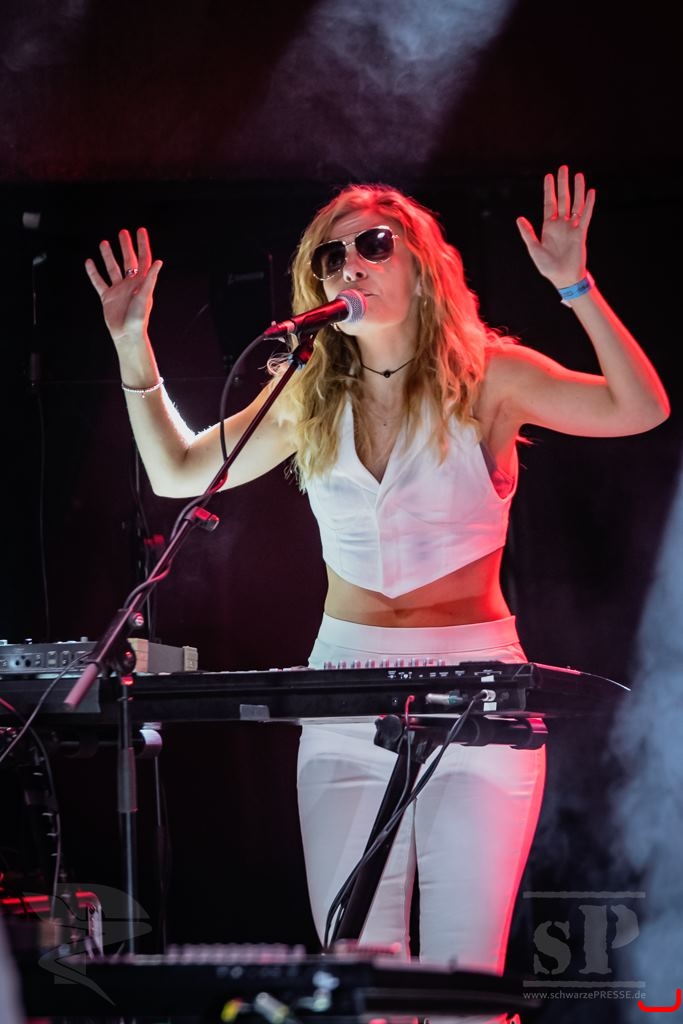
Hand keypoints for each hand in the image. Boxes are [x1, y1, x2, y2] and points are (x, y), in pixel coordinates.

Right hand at [85, 227, 162, 346]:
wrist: (126, 335)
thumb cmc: (138, 319)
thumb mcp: (145, 297)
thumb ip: (150, 279)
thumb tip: (158, 262)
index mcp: (141, 282)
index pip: (143, 258)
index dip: (142, 244)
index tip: (140, 230)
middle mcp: (130, 284)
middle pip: (128, 260)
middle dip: (126, 246)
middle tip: (122, 232)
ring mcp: (118, 290)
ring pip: (112, 268)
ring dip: (109, 256)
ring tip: (104, 242)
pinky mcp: (107, 297)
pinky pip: (99, 282)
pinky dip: (94, 272)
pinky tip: (89, 262)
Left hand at [516, 165, 594, 287]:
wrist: (562, 278)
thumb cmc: (548, 266)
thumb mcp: (534, 249)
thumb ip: (528, 233)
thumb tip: (519, 218)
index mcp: (549, 227)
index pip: (549, 203)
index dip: (549, 190)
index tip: (549, 176)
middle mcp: (561, 224)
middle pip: (562, 199)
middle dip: (562, 184)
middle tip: (563, 168)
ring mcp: (572, 227)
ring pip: (575, 204)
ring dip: (577, 190)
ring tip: (578, 175)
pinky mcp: (581, 233)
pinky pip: (586, 215)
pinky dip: (588, 204)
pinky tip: (590, 191)